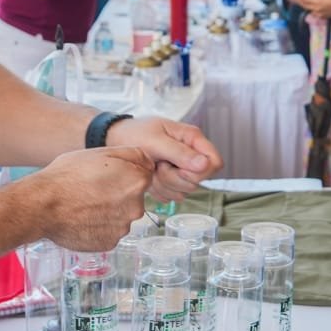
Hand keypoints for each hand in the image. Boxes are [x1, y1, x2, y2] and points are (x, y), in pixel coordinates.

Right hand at [21, 146, 154, 251]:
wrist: (43, 205)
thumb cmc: (68, 175)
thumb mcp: (101, 152)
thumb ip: (132, 155)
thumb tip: (148, 162)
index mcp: (137, 182)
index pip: (143, 175)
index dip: (123, 172)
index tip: (106, 175)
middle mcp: (136, 208)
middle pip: (133, 197)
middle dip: (118, 192)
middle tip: (92, 189)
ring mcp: (122, 228)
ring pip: (120, 215)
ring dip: (108, 211)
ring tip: (84, 204)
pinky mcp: (109, 243)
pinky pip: (109, 231)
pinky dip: (99, 226)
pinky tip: (83, 218)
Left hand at [106, 116, 222, 201]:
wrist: (116, 141)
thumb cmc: (134, 134)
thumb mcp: (155, 141)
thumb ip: (179, 152)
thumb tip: (204, 164)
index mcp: (192, 138)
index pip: (215, 162)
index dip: (201, 171)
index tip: (180, 168)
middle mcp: (191, 154)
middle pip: (199, 180)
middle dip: (176, 178)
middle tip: (159, 165)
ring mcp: (182, 168)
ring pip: (186, 190)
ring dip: (165, 184)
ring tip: (152, 168)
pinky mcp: (172, 181)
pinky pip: (174, 195)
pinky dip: (160, 190)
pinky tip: (150, 176)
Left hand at [299, 0, 330, 18]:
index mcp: (316, 1)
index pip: (304, 0)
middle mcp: (316, 9)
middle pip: (305, 6)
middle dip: (300, 2)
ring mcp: (319, 14)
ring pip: (309, 10)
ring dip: (307, 6)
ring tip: (306, 2)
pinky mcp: (323, 17)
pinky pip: (315, 13)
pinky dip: (313, 10)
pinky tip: (315, 7)